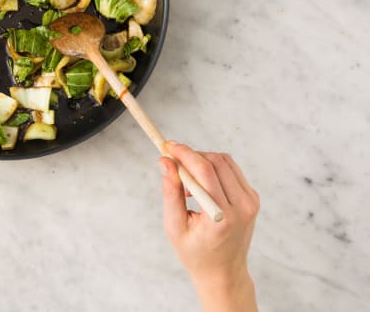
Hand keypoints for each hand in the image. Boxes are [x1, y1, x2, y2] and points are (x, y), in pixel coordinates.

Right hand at [159, 142, 258, 311]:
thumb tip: (165, 161)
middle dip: (191, 155)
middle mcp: (243, 206)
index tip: (168, 146)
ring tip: (185, 182)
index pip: (205, 172)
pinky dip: (212, 169)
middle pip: (217, 162)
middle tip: (171, 161)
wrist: (223, 272)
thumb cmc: (195, 253)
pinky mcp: (253, 198)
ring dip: (202, 161)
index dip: (185, 154)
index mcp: (222, 217)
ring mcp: (251, 201)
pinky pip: (231, 170)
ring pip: (225, 161)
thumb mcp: (175, 226)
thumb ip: (170, 192)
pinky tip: (199, 186)